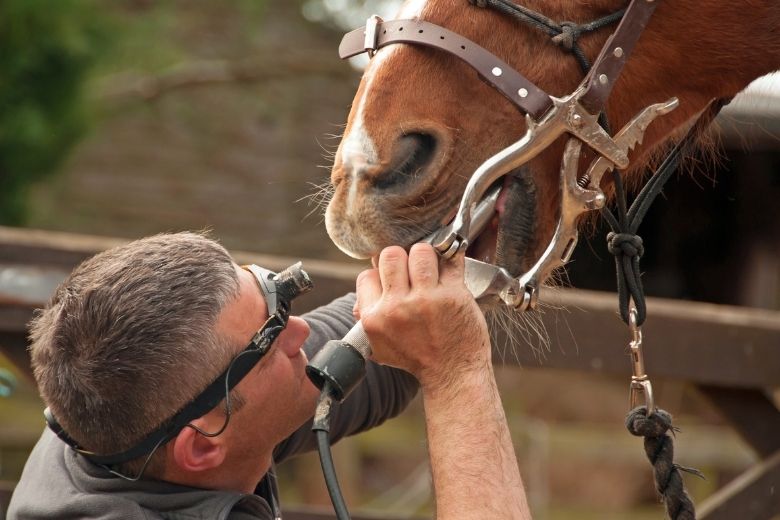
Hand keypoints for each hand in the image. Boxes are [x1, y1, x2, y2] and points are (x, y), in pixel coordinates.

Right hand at [355, 243, 489, 387]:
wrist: (452, 374)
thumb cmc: (418, 358)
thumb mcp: (380, 347)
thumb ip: (367, 319)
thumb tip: (362, 295)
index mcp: (374, 318)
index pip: (367, 275)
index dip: (381, 274)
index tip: (394, 280)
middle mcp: (397, 307)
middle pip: (391, 255)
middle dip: (401, 258)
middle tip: (412, 269)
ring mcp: (426, 299)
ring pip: (420, 251)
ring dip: (426, 256)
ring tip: (431, 268)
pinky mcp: (453, 294)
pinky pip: (450, 260)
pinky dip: (451, 258)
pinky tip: (450, 264)